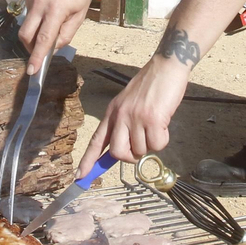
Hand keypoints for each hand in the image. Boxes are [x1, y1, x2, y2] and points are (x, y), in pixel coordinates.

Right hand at [17, 0, 99, 73]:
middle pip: (25, 34)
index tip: (32, 71)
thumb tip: (52, 48)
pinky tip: (46, 8)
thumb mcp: (80, 15)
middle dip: (29, 48)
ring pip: (26, 23)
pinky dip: (35, 16)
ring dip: (34, 30)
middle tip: (38, 51)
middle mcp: (40, 3)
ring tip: (48, 23)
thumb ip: (66, 34)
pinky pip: (28, 11)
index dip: (37, 57)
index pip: (43, 39)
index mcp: (56, 10)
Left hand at [77, 57, 190, 174]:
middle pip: (118, 153)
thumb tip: (126, 149)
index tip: (79, 176)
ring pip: (141, 151)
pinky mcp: (153, 119)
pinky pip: (157, 145)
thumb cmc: (150, 86)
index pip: (96, 140)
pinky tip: (164, 124)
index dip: (87, 160)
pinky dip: (163, 140)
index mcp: (112, 112)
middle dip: (131, 156)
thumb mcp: (128, 103)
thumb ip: (124, 123)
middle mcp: (120, 116)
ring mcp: (136, 118)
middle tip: (141, 146)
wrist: (166, 67)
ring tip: (156, 125)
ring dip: (151, 144)